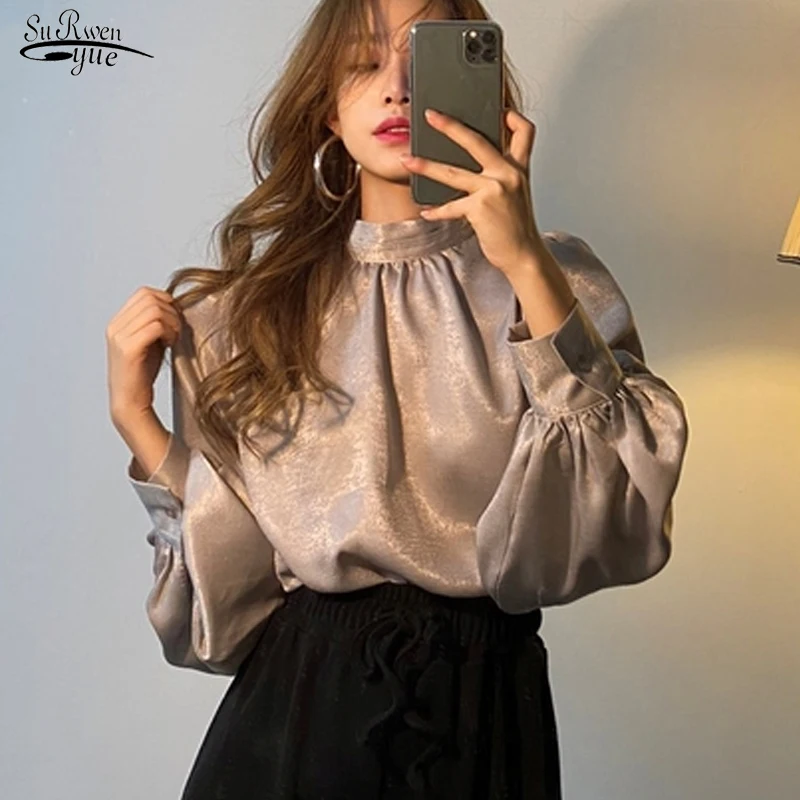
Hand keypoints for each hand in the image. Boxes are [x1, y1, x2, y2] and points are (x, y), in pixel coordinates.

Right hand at [106, 286, 180, 426]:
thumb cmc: (142, 374)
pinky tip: (169, 344)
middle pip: (150, 297)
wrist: (130, 403)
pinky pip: (155, 326)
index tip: (175, 319)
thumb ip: (155, 322)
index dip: (165, 300)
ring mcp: (120, 337)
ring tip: (173, 339)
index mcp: (118, 322)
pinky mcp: (128, 349)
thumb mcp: (149, 341)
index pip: (144, 293)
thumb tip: (175, 306)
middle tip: (177, 330)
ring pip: (154, 310)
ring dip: (172, 322)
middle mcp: (115, 327)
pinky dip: (169, 332)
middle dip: (171, 310)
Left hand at [399, 108, 546, 276]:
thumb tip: (470, 167)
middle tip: (430, 115)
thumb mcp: (515, 194)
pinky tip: (426, 212)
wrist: (523, 254)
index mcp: (518, 168)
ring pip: (453, 172)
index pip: (524, 131)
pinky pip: (451, 206)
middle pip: (476, 141)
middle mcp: (508, 174)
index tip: (499, 110)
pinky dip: (436, 211)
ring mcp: (494, 190)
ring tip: (407, 161)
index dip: (512, 117)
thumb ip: (499, 176)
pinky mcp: (481, 208)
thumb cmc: (516, 227)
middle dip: (450, 126)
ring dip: (426, 166)